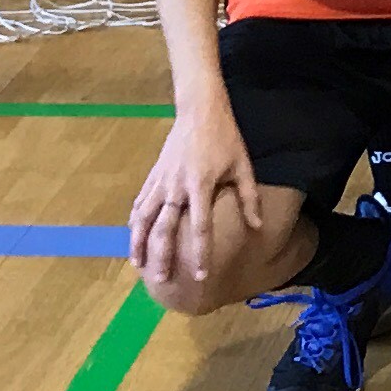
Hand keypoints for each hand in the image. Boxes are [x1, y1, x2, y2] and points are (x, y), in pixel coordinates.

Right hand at [127, 100, 262, 291]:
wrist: (199, 110)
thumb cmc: (225, 138)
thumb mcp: (242, 166)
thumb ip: (249, 198)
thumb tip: (258, 226)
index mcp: (200, 185)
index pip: (201, 227)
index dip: (201, 253)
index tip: (201, 275)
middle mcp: (176, 187)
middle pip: (165, 229)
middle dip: (162, 256)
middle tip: (161, 280)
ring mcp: (161, 181)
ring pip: (144, 218)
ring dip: (139, 243)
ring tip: (138, 266)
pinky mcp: (152, 176)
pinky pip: (140, 204)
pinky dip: (135, 223)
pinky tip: (133, 237)